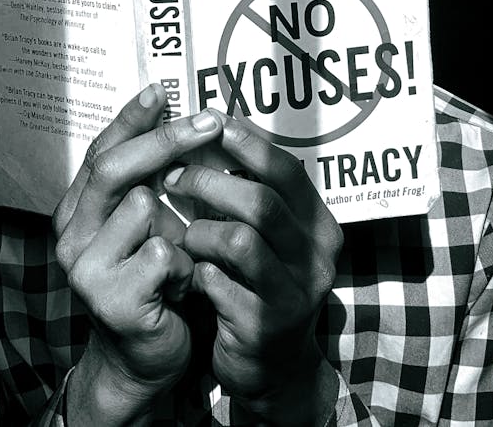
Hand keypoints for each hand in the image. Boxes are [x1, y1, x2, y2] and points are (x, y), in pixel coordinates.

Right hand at [52, 84, 223, 424]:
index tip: (162, 89)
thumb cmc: (153, 280)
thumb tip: (179, 117)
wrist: (145, 358)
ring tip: (187, 251)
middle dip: (166, 139)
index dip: (131, 119)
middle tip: (209, 120)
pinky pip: (164, 253)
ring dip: (181, 223)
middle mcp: (69, 234)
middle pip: (114, 168)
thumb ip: (148, 180)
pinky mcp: (112, 300)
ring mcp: (84, 269)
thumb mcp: (146, 225)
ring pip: (143, 206)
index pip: (100, 151)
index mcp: (76, 210)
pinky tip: (185, 285)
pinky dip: (186, 263)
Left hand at [163, 115, 343, 425]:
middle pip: (262, 202)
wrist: (272, 367)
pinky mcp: (264, 327)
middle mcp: (315, 257)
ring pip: (240, 240)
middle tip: (174, 176)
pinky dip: (197, 270)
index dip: (248, 144)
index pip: (287, 171)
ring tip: (183, 233)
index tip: (210, 124)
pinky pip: (220, 284)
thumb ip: (254, 191)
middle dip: (210, 182)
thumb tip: (216, 126)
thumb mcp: (270, 236)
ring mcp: (293, 294)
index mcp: (318, 225)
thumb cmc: (259, 282)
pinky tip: (187, 271)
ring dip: (200, 230)